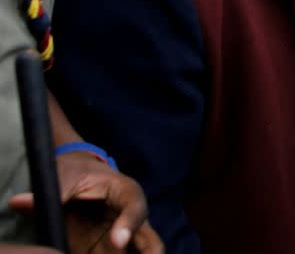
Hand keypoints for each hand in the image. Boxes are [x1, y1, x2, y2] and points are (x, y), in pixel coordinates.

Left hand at [10, 152, 162, 253]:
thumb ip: (50, 192)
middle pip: (152, 242)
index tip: (117, 241)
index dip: (129, 224)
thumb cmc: (76, 171)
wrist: (78, 176)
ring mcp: (124, 239)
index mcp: (126, 192)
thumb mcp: (65, 175)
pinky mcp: (110, 253)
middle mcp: (131, 219)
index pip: (135, 207)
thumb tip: (19, 201)